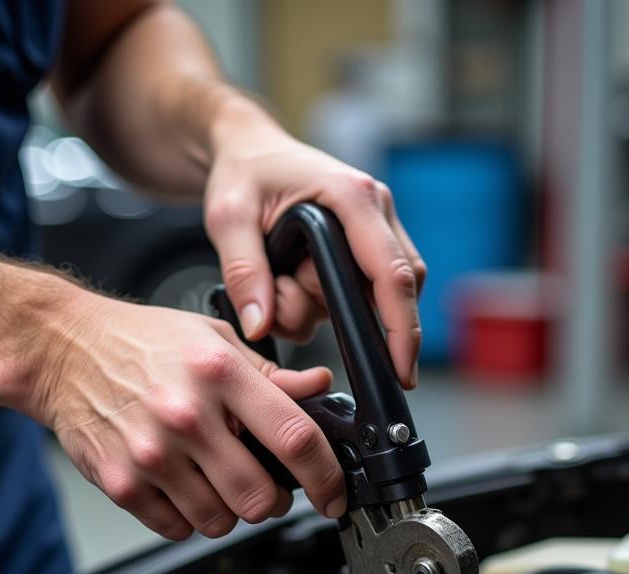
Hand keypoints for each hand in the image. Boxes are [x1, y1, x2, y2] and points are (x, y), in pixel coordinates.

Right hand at [32, 290, 345, 539]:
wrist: (63, 351)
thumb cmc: (140, 343)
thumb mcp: (213, 338)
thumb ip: (270, 373)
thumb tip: (317, 387)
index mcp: (219, 373)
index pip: (294, 437)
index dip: (325, 475)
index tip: (332, 493)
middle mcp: (186, 415)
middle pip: (259, 497)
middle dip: (274, 502)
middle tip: (266, 487)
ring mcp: (151, 454)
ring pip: (219, 522)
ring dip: (230, 512)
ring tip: (216, 481)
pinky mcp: (122, 483)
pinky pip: (178, 528)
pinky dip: (189, 518)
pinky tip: (182, 486)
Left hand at [204, 112, 425, 387]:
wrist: (247, 149)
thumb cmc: (242, 172)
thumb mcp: (227, 217)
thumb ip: (242, 272)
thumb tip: (260, 326)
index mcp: (352, 197)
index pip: (392, 274)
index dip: (401, 329)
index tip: (400, 370)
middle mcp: (376, 209)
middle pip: (394, 291)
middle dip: (346, 316)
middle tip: (288, 294)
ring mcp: (376, 227)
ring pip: (373, 297)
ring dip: (323, 306)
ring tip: (280, 278)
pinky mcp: (367, 244)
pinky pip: (361, 293)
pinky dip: (326, 302)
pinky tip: (293, 281)